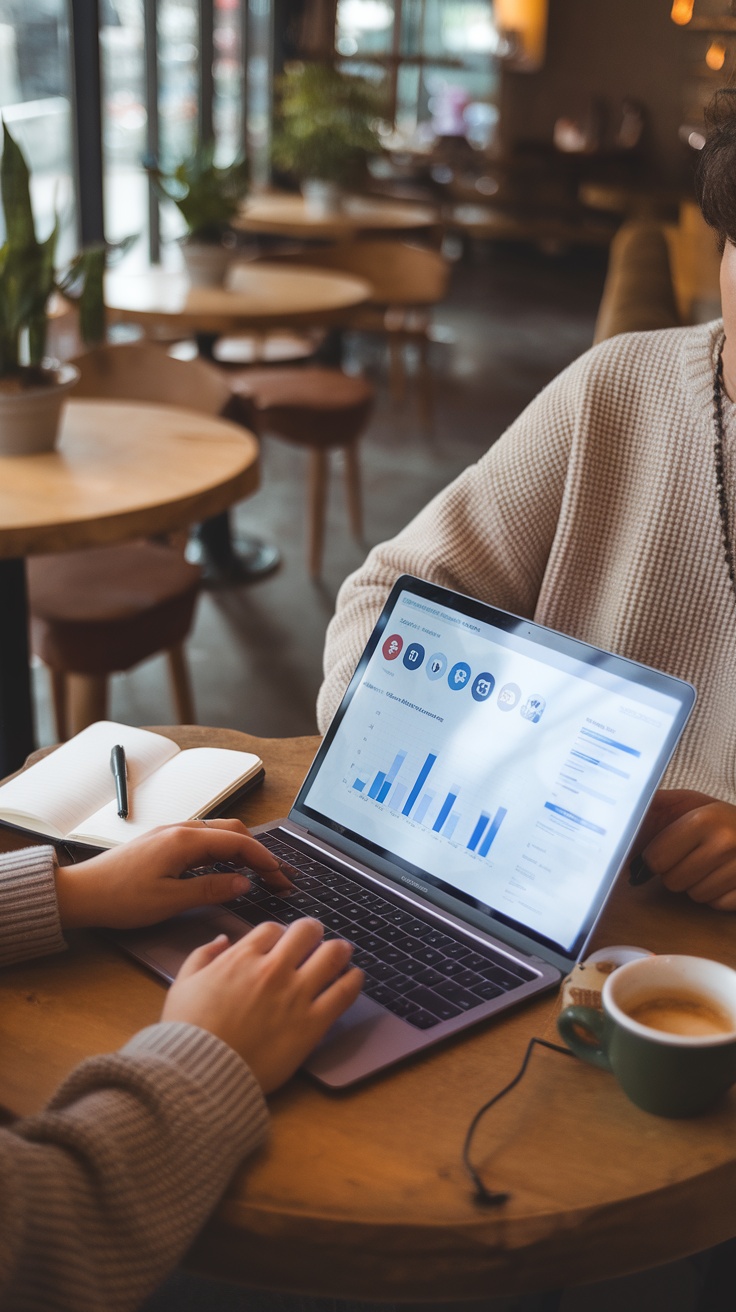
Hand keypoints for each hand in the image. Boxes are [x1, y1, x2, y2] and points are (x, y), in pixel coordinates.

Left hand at [54, 820, 294, 929]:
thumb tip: (243, 883)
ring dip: (241, 850)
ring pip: (217, 833)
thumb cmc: (119, 898)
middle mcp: (180, 829)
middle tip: (275, 876)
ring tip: (256, 873)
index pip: (239, 843)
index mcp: (185, 840)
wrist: (81, 893)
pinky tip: (224, 869)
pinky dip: (222, 850)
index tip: (281, 877)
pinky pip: (202, 839)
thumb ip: (211, 889)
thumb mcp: (170, 901)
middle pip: (232, 831)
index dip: (265, 860)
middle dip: (258, 852)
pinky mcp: (162, 842)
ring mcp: (170, 833)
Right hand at [162, 919, 363, 1091]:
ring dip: (338, 950)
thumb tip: (221, 940)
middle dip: (311, 932)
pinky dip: (353, 980)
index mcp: (242, 957)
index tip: (282, 944)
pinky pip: (344, 993)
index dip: (280, 934)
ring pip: (332, 954)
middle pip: (307, 931)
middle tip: (315, 941)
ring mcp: (296, 995)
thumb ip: (202, 955)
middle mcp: (273, 969)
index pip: (273, 929)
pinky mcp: (312, 1023)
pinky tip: (354, 978)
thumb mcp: (183, 984)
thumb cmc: (188, 1033)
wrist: (201, 1074)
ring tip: (341, 953)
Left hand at [629, 789, 735, 909]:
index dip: (654, 857)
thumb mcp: (686, 803)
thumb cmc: (715, 817)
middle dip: (675, 870)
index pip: (655, 859)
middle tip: (690, 854)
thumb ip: (651, 807)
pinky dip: (716, 894)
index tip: (664, 849)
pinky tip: (722, 875)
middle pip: (673, 881)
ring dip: (695, 883)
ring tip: (708, 863)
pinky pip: (717, 905)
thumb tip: (613, 820)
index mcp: (703, 820)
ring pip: (695, 896)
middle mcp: (726, 843)